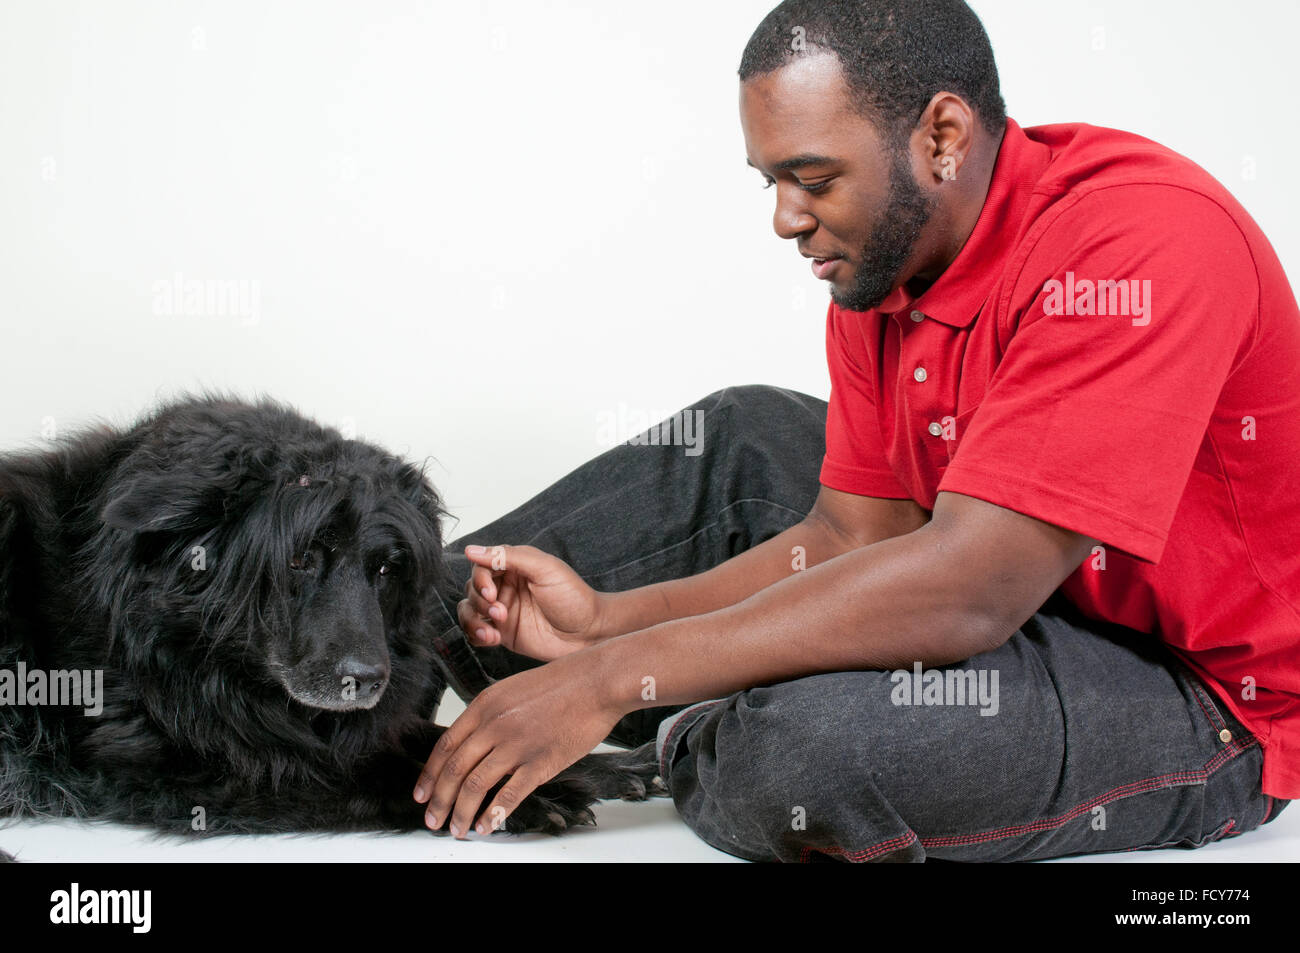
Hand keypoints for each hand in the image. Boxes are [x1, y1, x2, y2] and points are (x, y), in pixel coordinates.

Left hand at [411, 652, 623, 836]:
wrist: (596, 681)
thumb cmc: (561, 683)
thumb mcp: (512, 689)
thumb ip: (489, 716)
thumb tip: (473, 746)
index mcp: (484, 705)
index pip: (445, 746)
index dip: (430, 774)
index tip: (423, 793)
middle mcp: (495, 724)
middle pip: (454, 770)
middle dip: (440, 801)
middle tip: (433, 819)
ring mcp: (517, 744)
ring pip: (475, 786)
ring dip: (461, 813)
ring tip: (458, 829)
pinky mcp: (541, 762)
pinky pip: (508, 795)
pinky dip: (493, 815)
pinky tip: (487, 825)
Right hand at [458, 544, 605, 661]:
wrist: (589, 633)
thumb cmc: (573, 597)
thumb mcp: (545, 569)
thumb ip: (509, 557)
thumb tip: (471, 550)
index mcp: (514, 566)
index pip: (482, 566)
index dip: (480, 579)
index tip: (491, 592)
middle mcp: (505, 586)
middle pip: (472, 588)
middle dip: (480, 602)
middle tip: (500, 613)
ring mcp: (502, 610)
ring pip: (469, 610)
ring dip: (473, 620)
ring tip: (492, 632)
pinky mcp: (502, 633)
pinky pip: (476, 632)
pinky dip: (477, 635)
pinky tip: (492, 639)